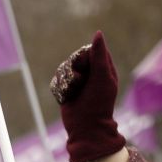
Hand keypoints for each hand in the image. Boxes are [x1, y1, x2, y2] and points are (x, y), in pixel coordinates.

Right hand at [50, 31, 125, 161]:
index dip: (86, 57)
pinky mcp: (67, 89)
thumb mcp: (102, 77)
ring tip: (72, 91)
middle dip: (74, 68)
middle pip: (75, 57)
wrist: (86, 128)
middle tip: (79, 81)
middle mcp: (91, 73)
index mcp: (103, 68)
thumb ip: (99, 56)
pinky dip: (60, 86)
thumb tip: (97, 33)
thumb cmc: (98, 104)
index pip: (91, 50)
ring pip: (64, 67)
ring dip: (66, 79)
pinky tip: (66, 96)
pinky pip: (58, 78)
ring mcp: (78, 82)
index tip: (87, 69)